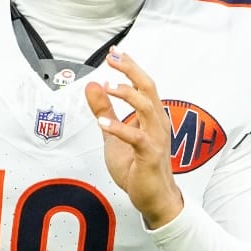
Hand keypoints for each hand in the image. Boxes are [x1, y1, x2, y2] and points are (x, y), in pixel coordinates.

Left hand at [85, 47, 183, 228]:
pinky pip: (137, 137)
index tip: (115, 52)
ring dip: (127, 94)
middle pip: (149, 88)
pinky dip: (119, 128)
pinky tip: (103, 122)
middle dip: (131, 70)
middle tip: (113, 58)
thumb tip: (93, 85)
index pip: (143, 84)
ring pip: (147, 107)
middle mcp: (157, 123)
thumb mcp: (114, 135)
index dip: (130, 66)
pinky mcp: (150, 155)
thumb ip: (105, 110)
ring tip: (107, 87)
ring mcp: (156, 138)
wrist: (153, 198)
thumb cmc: (139, 169)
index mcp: (151, 116)